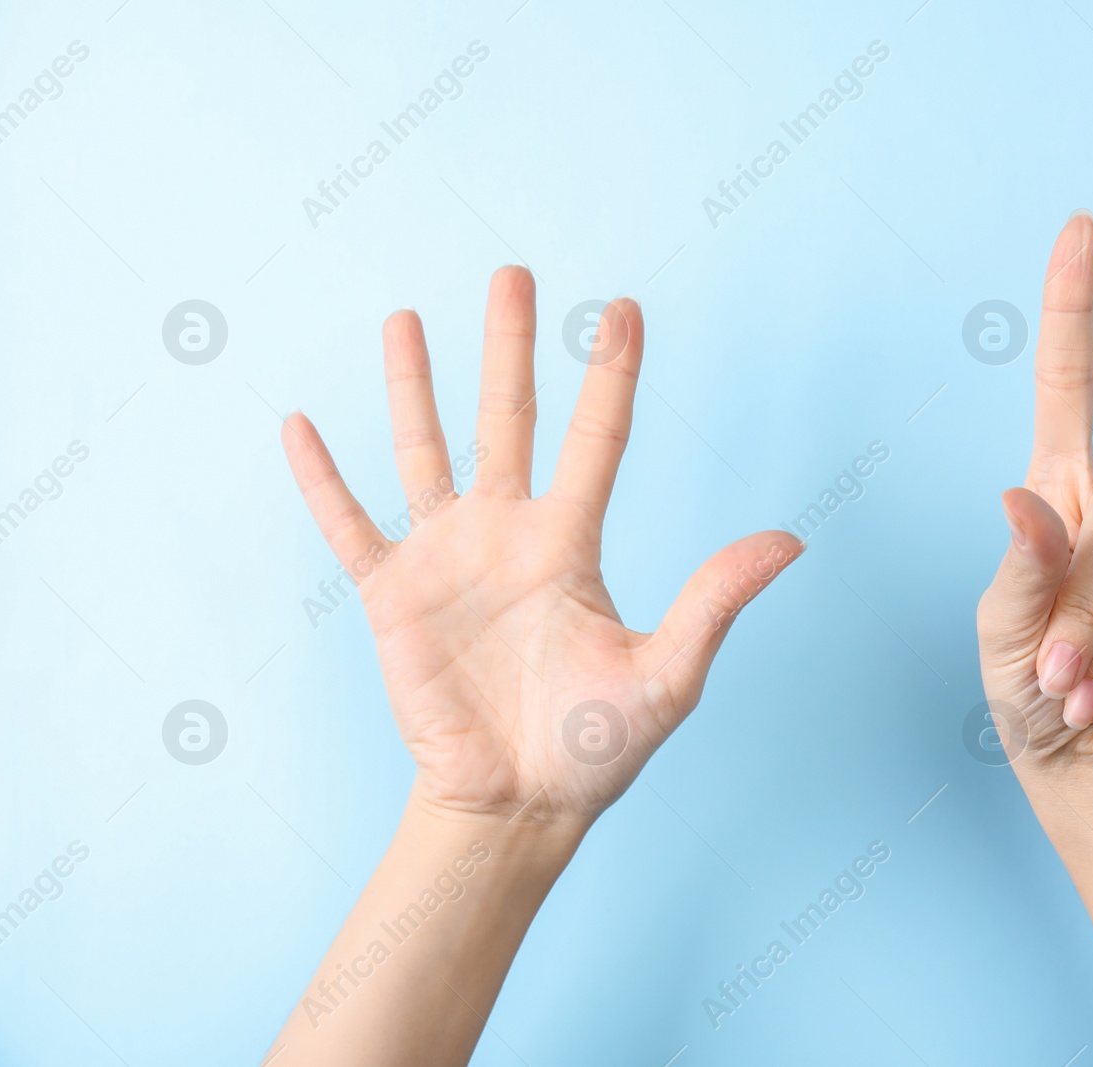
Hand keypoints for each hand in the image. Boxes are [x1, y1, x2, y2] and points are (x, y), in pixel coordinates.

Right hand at [282, 267, 800, 823]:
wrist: (517, 807)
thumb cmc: (595, 747)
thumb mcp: (669, 674)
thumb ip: (715, 600)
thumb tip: (792, 540)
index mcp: (572, 543)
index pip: (596, 437)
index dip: (609, 373)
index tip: (624, 306)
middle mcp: (509, 533)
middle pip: (508, 420)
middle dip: (508, 346)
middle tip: (512, 272)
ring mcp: (447, 560)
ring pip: (425, 453)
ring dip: (414, 387)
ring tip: (407, 319)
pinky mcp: (392, 598)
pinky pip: (350, 526)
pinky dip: (322, 481)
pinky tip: (300, 425)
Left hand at [976, 213, 1092, 779]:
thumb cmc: (1032, 690)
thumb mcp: (1001, 633)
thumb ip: (1020, 571)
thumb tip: (1019, 499)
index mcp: (1061, 489)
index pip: (1070, 380)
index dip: (1072, 304)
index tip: (1079, 225)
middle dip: (1082, 608)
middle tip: (1059, 676)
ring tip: (1092, 695)